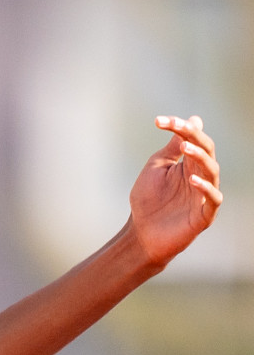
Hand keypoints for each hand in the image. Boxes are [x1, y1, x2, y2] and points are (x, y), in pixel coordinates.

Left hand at [127, 115, 222, 267]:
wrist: (141, 234)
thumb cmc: (148, 201)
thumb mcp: (157, 168)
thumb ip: (172, 148)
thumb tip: (193, 120)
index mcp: (189, 164)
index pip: (192, 139)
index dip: (179, 127)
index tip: (158, 121)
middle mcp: (200, 176)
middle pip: (206, 151)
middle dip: (194, 138)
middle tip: (181, 129)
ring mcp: (204, 195)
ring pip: (212, 171)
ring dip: (200, 158)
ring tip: (186, 149)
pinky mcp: (204, 215)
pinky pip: (213, 199)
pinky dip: (206, 188)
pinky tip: (192, 181)